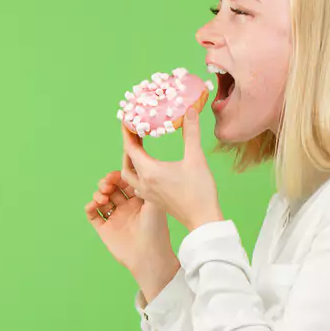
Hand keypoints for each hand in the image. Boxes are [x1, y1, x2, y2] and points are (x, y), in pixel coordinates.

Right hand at [84, 169, 178, 296]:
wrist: (149, 255)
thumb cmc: (156, 229)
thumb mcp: (154, 202)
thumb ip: (145, 184)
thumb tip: (138, 165)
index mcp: (139, 199)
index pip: (126, 181)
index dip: (120, 173)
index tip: (117, 170)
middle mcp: (126, 206)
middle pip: (112, 187)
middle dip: (108, 182)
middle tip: (109, 182)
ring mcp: (115, 217)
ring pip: (101, 198)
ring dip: (99, 193)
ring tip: (104, 197)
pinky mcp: (105, 229)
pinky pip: (92, 214)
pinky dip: (90, 207)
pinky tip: (94, 205)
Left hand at [120, 104, 223, 232]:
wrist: (203, 219)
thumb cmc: (199, 190)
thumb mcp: (196, 158)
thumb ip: (191, 133)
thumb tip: (190, 111)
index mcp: (149, 171)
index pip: (130, 148)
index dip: (127, 132)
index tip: (127, 120)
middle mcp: (144, 183)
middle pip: (127, 161)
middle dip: (129, 146)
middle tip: (135, 133)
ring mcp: (148, 193)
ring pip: (130, 175)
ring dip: (131, 160)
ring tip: (139, 150)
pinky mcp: (154, 200)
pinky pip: (138, 184)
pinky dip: (138, 172)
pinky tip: (149, 170)